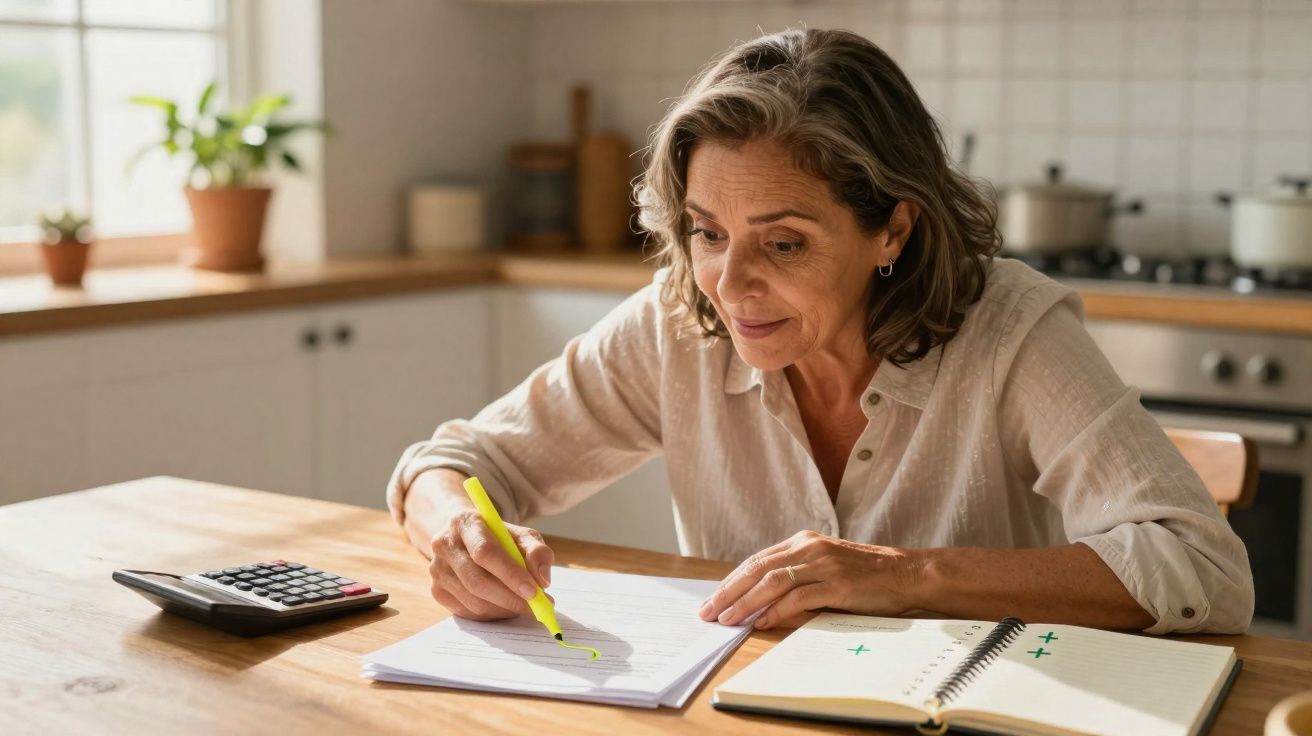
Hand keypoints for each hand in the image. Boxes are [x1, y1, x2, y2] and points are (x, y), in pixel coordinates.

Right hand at [427, 510, 554, 620]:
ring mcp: (437, 569)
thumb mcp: (521, 535)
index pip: (485, 552)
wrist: (465, 538)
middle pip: (477, 581)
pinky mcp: (437, 590)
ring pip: (473, 600)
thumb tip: (542, 580)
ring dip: (504, 609)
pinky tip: (505, 607)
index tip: (534, 591)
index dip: (510, 574)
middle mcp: (444, 544)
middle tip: (538, 607)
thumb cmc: (498, 537)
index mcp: (465, 523)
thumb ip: (537, 552)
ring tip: (525, 605)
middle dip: (511, 598)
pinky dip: (492, 614)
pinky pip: (467, 612)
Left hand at [699, 530, 919, 629]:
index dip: (733, 581)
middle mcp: (810, 548)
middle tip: (709, 612)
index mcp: (803, 542)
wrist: (906, 574)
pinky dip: (776, 610)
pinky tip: (761, 622)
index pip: (758, 561)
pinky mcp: (837, 584)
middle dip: (729, 592)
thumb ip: (797, 577)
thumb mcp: (826, 567)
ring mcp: (823, 565)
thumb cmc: (865, 576)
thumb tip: (760, 603)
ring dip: (746, 602)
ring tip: (728, 619)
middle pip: (758, 569)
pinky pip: (799, 597)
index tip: (714, 599)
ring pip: (773, 582)